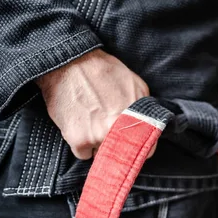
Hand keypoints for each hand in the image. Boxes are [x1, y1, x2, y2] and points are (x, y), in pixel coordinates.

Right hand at [36, 49, 152, 159]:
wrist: (71, 63)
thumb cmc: (105, 71)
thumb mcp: (137, 85)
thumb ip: (145, 109)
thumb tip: (147, 126)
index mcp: (137, 121)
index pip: (146, 151)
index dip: (138, 147)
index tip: (131, 144)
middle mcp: (120, 132)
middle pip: (122, 154)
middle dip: (117, 145)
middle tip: (108, 130)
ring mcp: (99, 138)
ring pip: (102, 154)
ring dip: (98, 144)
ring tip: (92, 124)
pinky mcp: (79, 141)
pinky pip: (84, 154)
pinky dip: (82, 145)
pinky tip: (80, 127)